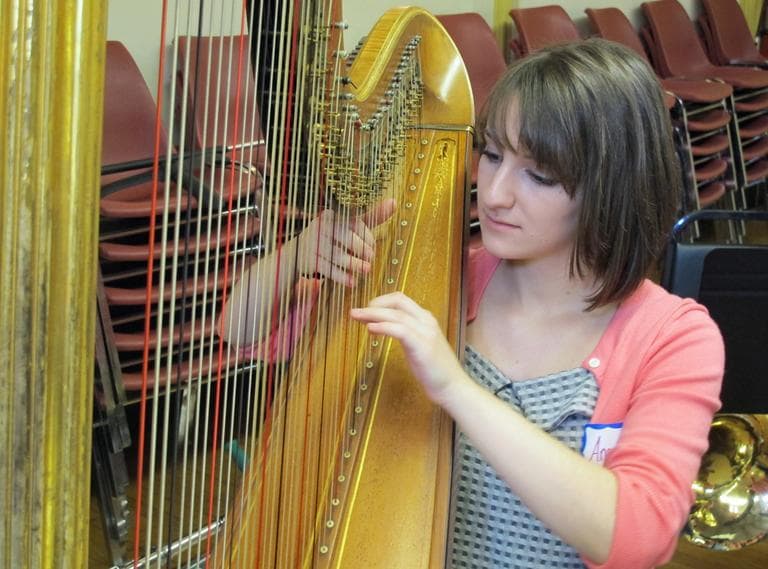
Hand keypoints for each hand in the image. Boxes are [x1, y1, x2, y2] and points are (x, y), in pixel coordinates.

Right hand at [297, 199, 395, 286]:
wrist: (301, 251)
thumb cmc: (333, 235)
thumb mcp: (351, 224)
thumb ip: (373, 215)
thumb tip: (394, 202)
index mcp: (334, 214)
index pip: (354, 223)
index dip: (367, 236)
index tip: (373, 247)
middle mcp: (323, 226)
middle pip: (346, 237)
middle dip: (362, 249)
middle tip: (371, 258)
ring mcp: (315, 243)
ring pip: (338, 255)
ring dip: (354, 264)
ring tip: (366, 270)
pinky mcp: (310, 259)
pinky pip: (328, 269)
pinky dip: (341, 276)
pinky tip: (352, 282)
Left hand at [350, 291, 465, 403]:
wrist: (453, 387)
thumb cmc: (434, 369)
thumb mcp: (417, 345)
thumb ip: (405, 333)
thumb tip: (383, 327)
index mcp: (425, 319)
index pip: (401, 299)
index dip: (381, 300)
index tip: (366, 308)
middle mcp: (426, 321)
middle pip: (397, 302)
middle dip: (373, 305)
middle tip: (355, 312)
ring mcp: (426, 333)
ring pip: (396, 315)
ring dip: (372, 314)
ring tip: (356, 317)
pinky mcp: (422, 346)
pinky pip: (400, 331)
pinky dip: (384, 327)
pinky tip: (370, 329)